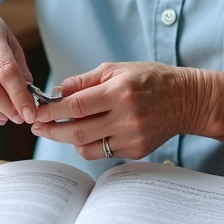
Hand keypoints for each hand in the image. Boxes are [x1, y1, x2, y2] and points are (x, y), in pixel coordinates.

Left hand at [31, 62, 214, 160]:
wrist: (185, 99)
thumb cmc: (149, 79)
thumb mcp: (116, 70)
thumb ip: (84, 81)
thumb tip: (56, 93)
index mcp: (119, 92)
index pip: (76, 106)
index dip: (52, 112)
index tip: (37, 112)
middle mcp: (126, 117)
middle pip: (77, 132)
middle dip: (52, 130)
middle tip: (38, 127)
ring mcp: (132, 137)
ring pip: (87, 148)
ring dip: (68, 140)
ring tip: (61, 130)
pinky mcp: (136, 151)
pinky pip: (103, 153)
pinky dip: (90, 145)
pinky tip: (88, 133)